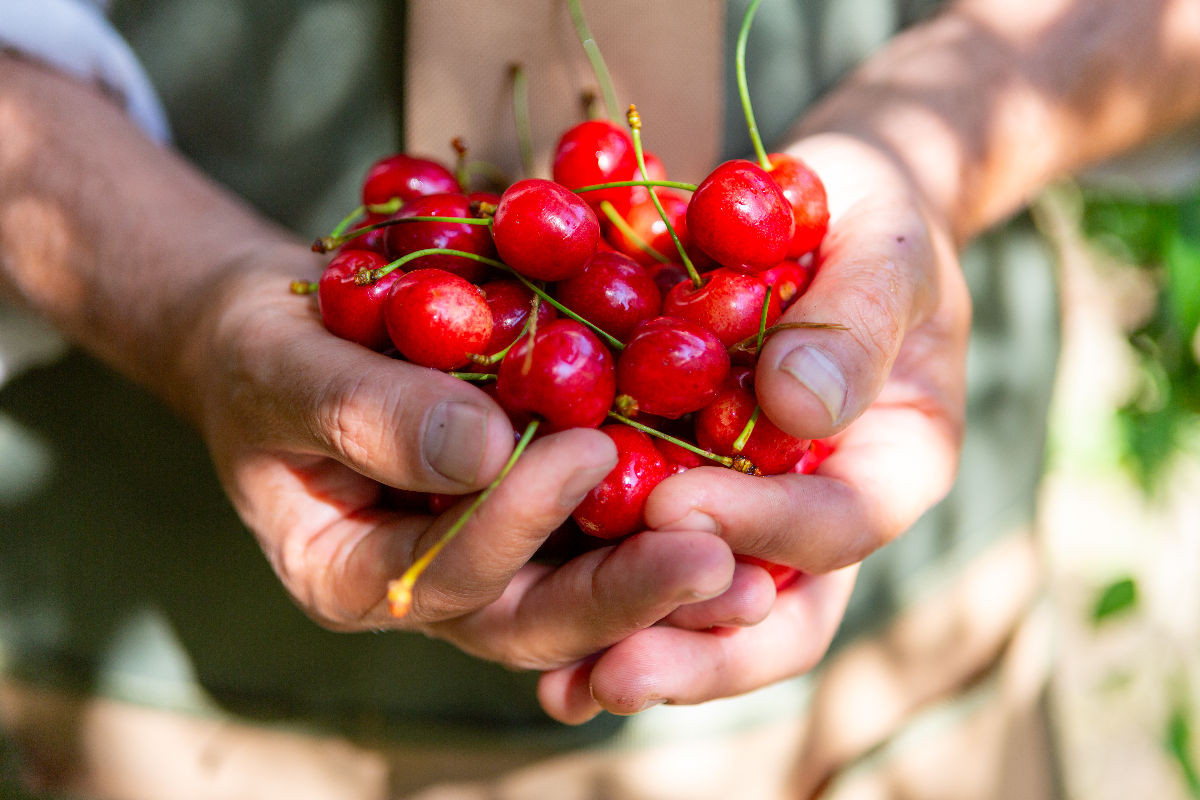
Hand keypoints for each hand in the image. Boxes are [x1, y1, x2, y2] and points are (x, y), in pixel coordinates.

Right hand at [183, 247, 741, 668]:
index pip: (446, 578)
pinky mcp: (541, 512)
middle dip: (626, 593)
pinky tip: (739, 497)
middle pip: (538, 618)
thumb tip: (482, 449)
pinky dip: (668, 516)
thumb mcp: (281, 365)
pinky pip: (606, 529)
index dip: (514, 523)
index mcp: (356, 578)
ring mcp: (495, 557)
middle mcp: (435, 588)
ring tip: (754, 554)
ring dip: (668, 578)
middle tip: (717, 562)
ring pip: (587, 588)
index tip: (583, 451)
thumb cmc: (258, 347)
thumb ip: (364, 411)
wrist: (283, 330)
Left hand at [538, 134, 970, 720]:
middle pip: (775, 612)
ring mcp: (750, 511)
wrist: (824, 209)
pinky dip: (593, 593)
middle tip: (616, 672)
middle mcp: (821, 510)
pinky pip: (643, 554)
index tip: (676, 505)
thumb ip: (856, 321)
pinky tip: (527, 617)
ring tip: (565, 684)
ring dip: (637, 649)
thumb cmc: (870, 217)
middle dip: (698, 648)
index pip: (838, 524)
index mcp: (892, 463)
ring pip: (705, 609)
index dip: (762, 526)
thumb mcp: (883, 246)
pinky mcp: (684, 490)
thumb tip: (796, 409)